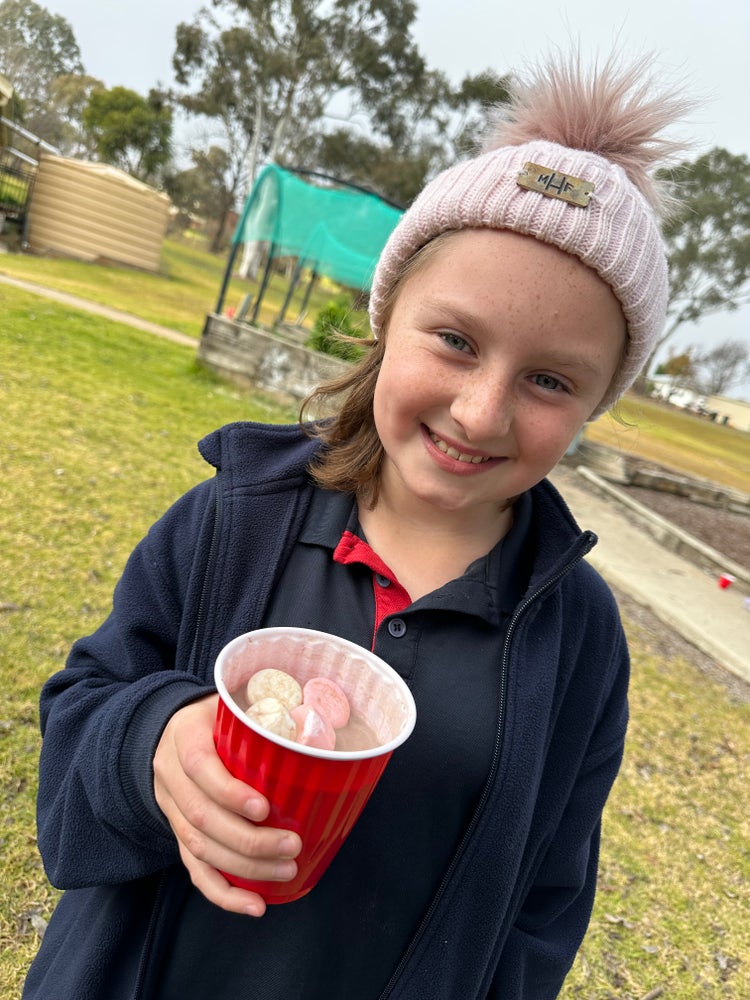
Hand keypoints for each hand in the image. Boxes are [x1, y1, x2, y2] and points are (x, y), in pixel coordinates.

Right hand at [153, 693, 300, 916]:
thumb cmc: (216, 717)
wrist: (170, 731)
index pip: (200, 767)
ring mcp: (171, 808)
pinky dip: (224, 894)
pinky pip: (194, 870)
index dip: (230, 792)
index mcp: (184, 736)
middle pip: (202, 817)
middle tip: (292, 845)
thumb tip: (316, 734)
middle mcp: (171, 775)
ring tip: (286, 871)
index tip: (265, 807)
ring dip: (244, 868)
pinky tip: (254, 906)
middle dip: (249, 840)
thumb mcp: (231, 704)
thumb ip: (263, 716)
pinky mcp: (178, 834)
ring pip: (200, 848)